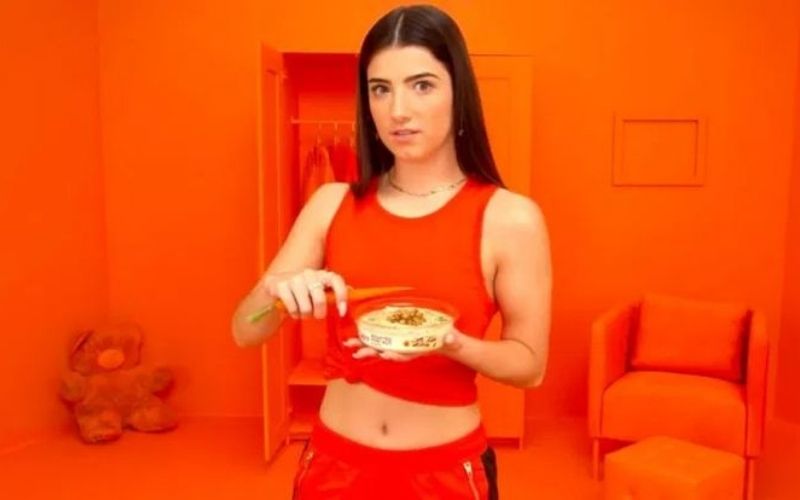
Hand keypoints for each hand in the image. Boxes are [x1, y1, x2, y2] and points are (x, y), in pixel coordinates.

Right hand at [261, 269, 347, 319]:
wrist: (277, 284)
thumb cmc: (303, 291)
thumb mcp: (319, 289)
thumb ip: (333, 291)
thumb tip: (353, 292)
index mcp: (322, 274)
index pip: (336, 280)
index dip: (341, 296)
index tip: (342, 312)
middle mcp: (309, 274)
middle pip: (320, 300)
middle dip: (319, 313)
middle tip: (316, 315)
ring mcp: (294, 278)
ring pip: (305, 307)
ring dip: (305, 315)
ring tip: (303, 313)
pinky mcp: (280, 285)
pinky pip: (292, 308)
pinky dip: (294, 314)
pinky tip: (293, 310)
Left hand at [342, 328, 466, 361]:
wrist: (448, 341)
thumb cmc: (451, 340)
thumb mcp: (453, 340)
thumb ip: (452, 340)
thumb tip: (451, 337)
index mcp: (419, 349)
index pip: (405, 355)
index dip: (395, 355)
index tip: (385, 355)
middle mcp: (407, 349)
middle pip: (388, 352)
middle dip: (372, 352)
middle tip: (356, 353)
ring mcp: (402, 344)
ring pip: (382, 347)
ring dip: (366, 347)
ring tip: (351, 347)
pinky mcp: (399, 338)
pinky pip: (384, 340)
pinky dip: (372, 340)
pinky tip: (361, 337)